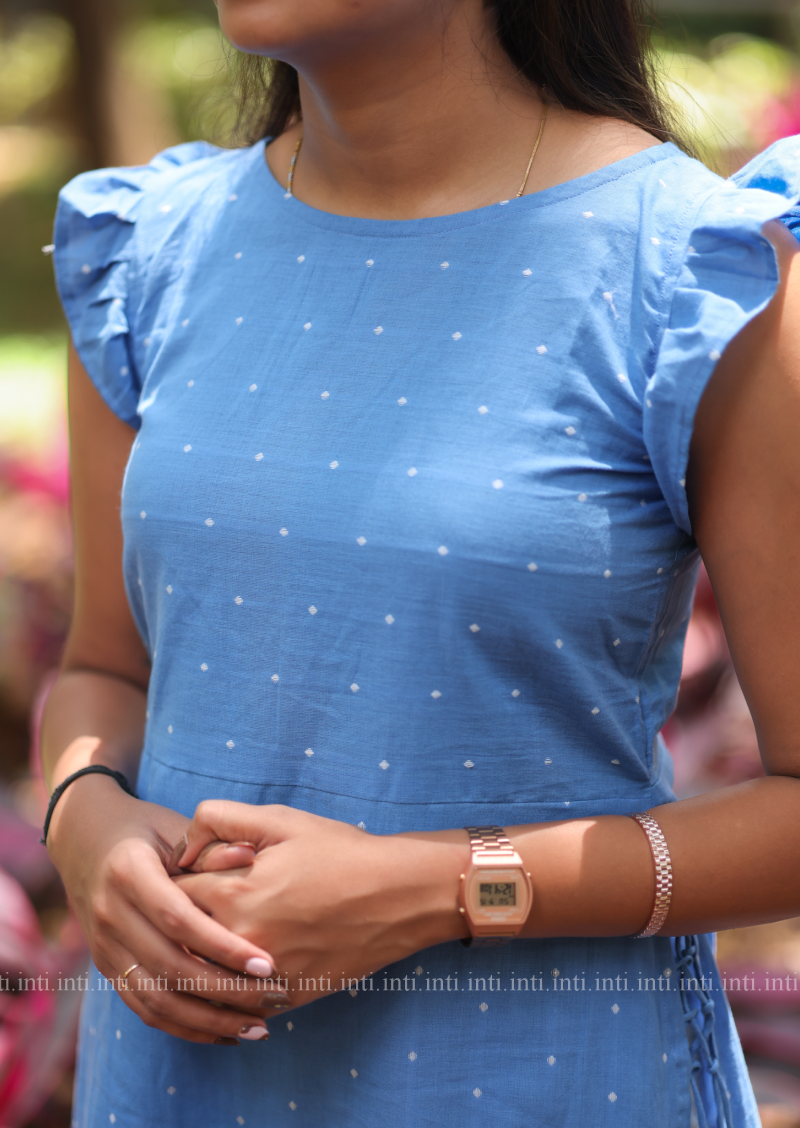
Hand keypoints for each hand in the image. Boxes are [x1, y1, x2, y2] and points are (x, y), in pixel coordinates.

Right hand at [47, 775, 290, 1042]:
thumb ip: (211, 848)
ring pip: (156, 998)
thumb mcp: (175, 828)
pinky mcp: (107, 968)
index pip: (179, 921)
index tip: (267, 964)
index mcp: (128, 873)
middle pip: (169, 966)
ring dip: (208, 1021)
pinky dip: (184, 1026)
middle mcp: (110, 914)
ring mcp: (104, 946)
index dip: (222, 946)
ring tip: (256, 1028)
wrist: (87, 840)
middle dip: (225, 991)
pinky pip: (144, 1008)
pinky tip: (225, 1033)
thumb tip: (250, 856)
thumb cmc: (147, 830)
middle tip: (274, 998)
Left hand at [173, 802, 469, 1008]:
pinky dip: (231, 990)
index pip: (173, 896)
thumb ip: (219, 819)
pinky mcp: (286, 999)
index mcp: (233, 894)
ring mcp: (263, 977)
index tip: (192, 876)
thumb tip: (181, 847)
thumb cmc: (341, 851)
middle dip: (185, 925)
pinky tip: (241, 970)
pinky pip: (238, 1003)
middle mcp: (241, 941)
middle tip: (199, 909)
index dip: (179, 883)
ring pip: (205, 980)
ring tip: (212, 940)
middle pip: (183, 941)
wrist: (399, 895)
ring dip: (201, 962)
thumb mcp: (280, 820)